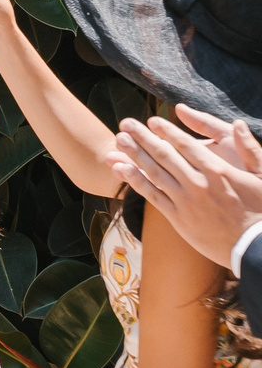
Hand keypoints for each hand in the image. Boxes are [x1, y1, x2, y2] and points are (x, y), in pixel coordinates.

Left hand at [110, 111, 261, 269]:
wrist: (254, 247)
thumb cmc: (261, 211)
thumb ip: (249, 148)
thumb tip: (238, 123)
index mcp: (217, 170)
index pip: (185, 145)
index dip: (166, 131)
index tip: (152, 120)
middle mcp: (198, 183)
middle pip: (164, 154)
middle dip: (142, 137)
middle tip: (126, 123)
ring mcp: (186, 201)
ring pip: (154, 172)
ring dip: (134, 154)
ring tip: (119, 140)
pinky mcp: (178, 218)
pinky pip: (152, 196)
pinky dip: (135, 181)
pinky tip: (121, 169)